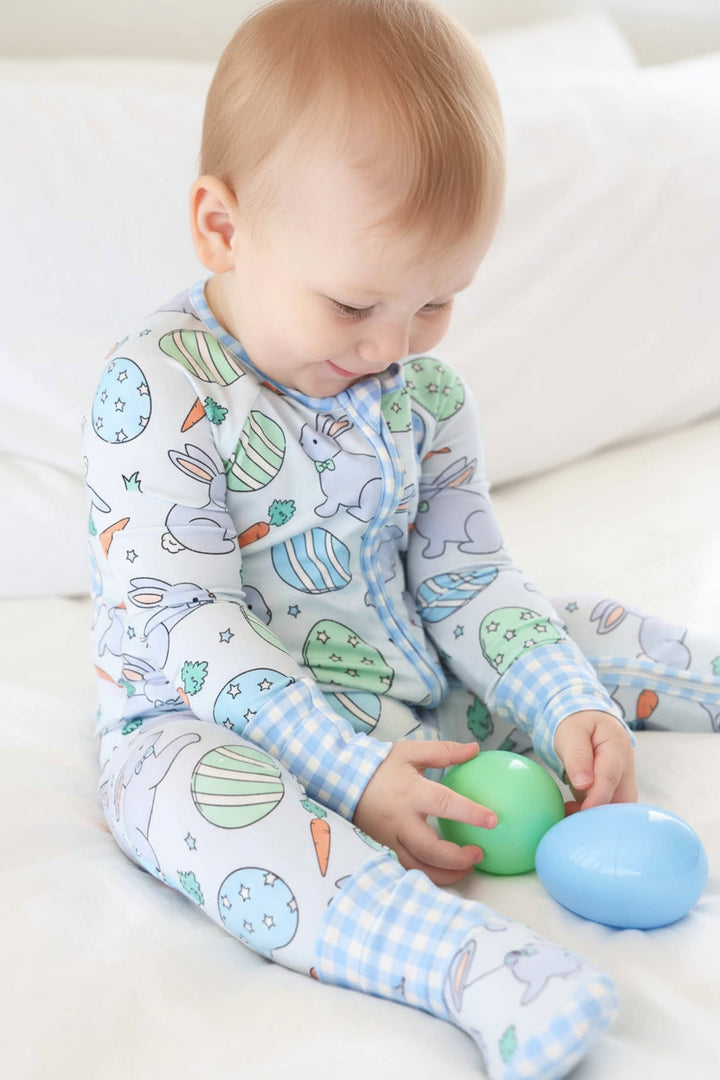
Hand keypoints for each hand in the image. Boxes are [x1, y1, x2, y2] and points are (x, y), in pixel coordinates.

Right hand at [353, 740, 496, 885]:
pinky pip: (408, 868)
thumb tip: (474, 749)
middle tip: (480, 853)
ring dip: (446, 873)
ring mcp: (391, 838)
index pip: (444, 804)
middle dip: (458, 858)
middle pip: (430, 849)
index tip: (493, 820)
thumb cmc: (381, 765)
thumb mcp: (411, 752)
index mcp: (410, 793)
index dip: (469, 813)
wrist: (342, 780)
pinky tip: (446, 872)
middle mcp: (400, 820)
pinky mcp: (385, 848)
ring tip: (468, 867)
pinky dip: (429, 875)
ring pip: (419, 867)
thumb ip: (445, 751)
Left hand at [554, 710, 637, 809]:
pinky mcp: (615, 791)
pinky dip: (594, 816)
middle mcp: (625, 769)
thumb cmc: (579, 725)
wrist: (588, 722)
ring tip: (569, 817)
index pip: (610, 778)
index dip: (597, 798)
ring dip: (598, 818)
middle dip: (602, 816)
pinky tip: (572, 815)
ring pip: (619, 808)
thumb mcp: (572, 732)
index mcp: (616, 749)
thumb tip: (583, 784)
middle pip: (623, 800)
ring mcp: (623, 782)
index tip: (583, 812)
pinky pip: (609, 808)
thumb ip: (578, 755)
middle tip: (574, 821)